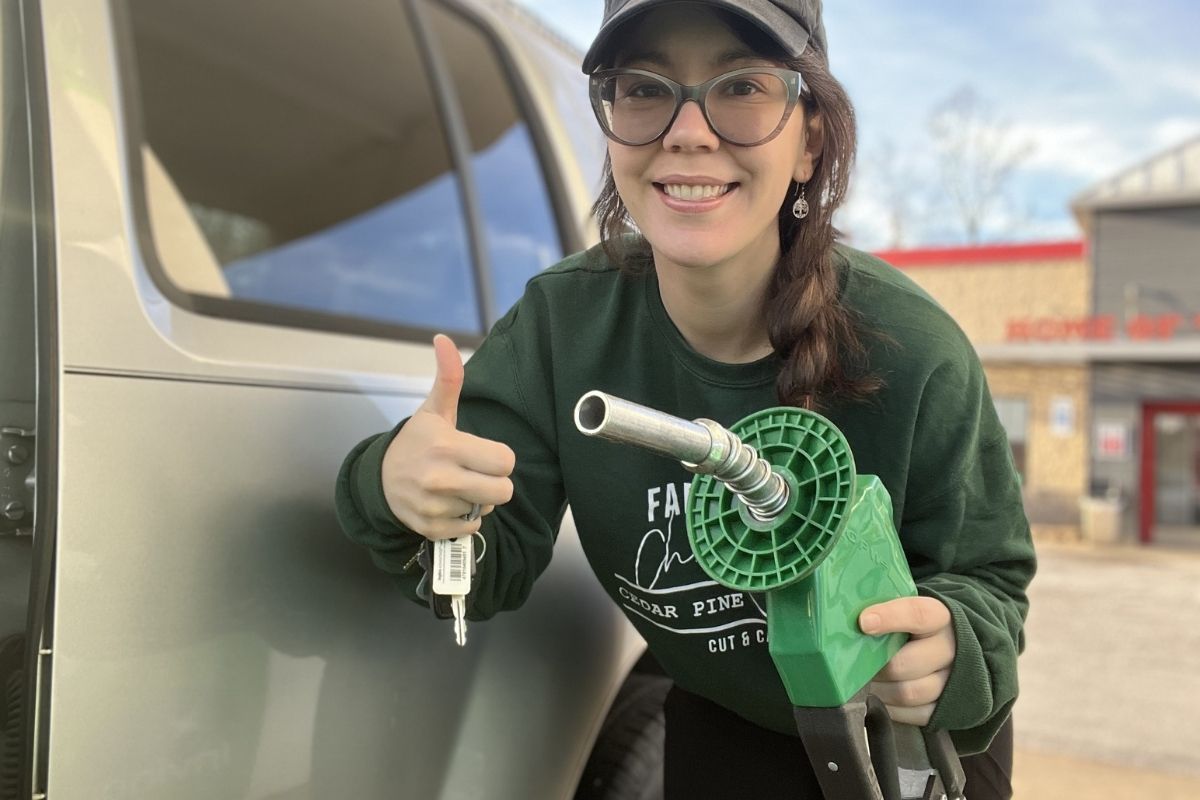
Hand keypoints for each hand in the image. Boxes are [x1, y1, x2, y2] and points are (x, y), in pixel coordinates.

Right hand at [381, 334, 515, 539]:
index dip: (499, 458)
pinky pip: (471, 527)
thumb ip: (448, 377)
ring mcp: (435, 507)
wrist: (379, 480)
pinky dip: (464, 518)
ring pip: (486, 508)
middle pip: (504, 490)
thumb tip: (444, 338)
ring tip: (456, 485)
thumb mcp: (434, 410)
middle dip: (495, 482)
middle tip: (476, 472)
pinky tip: (447, 503)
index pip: (506, 461)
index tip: (483, 453)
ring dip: (477, 499)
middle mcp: (441, 479)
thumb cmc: (416, 443)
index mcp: (447, 447)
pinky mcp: (432, 529)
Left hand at [859, 596, 954, 725]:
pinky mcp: (945, 707)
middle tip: (852, 664)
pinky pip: (914, 714)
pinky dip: (891, 708)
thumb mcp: (897, 608)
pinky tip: (879, 696)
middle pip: (905, 663)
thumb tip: (841, 617)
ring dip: (879, 690)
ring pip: (908, 692)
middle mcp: (950, 648)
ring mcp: (951, 680)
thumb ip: (877, 608)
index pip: (918, 614)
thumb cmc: (905, 625)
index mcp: (938, 616)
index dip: (891, 618)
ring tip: (864, 682)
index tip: (863, 622)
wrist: (937, 646)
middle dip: (874, 667)